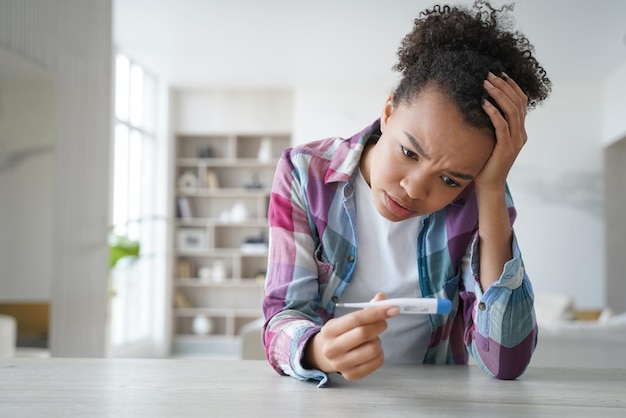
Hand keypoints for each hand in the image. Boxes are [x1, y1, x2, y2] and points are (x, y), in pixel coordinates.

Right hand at [303, 292, 398, 379]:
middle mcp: (332, 348)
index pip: (356, 319)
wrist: (324, 355)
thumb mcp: (346, 320)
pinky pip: (377, 362)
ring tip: (372, 339)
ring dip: (378, 341)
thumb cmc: (339, 334)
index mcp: (330, 330)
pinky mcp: (351, 375)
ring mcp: (341, 364)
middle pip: (364, 334)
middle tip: (383, 322)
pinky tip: (372, 350)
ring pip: (373, 349)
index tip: (392, 308)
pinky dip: (380, 354)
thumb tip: (382, 298)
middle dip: (379, 325)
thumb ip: (365, 309)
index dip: (376, 313)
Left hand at [476, 72, 528, 192]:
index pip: (521, 102)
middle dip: (503, 86)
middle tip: (489, 74)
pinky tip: (484, 103)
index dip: (512, 86)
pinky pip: (502, 127)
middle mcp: (521, 134)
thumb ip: (492, 126)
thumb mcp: (490, 140)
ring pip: (512, 111)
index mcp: (519, 131)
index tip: (500, 73)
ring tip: (486, 84)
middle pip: (517, 103)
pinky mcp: (506, 149)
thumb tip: (480, 106)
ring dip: (498, 95)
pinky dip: (493, 113)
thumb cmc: (485, 163)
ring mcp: (515, 142)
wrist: (489, 186)